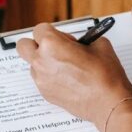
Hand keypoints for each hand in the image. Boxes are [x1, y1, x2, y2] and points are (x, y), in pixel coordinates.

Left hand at [16, 23, 131, 131]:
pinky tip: (68, 80)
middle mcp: (41, 61)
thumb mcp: (99, 44)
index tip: (62, 37)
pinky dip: (50, 77)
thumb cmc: (105, 75)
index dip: (52, 31)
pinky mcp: (44, 93)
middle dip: (35, 44)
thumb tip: (77, 42)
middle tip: (52, 48)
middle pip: (23, 45)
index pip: (39, 29)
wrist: (108, 102)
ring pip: (32, 64)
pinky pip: (41, 79)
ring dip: (43, 62)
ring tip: (66, 67)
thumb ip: (82, 39)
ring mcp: (41, 79)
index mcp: (51, 44)